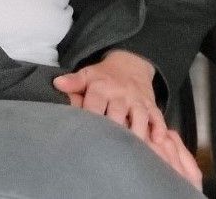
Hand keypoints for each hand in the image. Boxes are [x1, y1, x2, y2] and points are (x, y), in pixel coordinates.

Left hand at [53, 51, 201, 190]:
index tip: (86, 135)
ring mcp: (137, 100)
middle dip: (114, 128)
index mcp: (102, 87)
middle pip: (118, 112)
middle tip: (109, 148)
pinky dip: (159, 128)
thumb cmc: (103, 76)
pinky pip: (158, 117)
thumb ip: (73, 82)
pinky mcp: (151, 106)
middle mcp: (121, 93)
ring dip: (137, 131)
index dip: (91, 118)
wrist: (130, 64)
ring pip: (139, 115)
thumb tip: (57, 84)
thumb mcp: (87, 75)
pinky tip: (157, 141)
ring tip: (133, 150)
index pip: (95, 103)